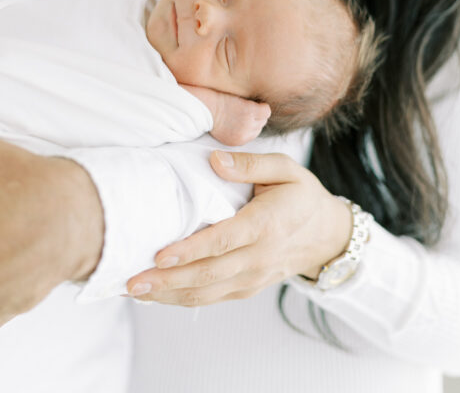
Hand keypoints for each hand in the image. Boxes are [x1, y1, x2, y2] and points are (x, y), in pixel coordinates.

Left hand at [126, 150, 351, 305]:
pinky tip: (157, 295)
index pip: (223, 242)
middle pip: (207, 275)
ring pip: (206, 293)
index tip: (160, 254)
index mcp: (265, 225)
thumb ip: (250, 163)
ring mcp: (252, 278)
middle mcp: (258, 258)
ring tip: (135, 291)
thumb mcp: (285, 168)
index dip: (191, 251)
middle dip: (167, 280)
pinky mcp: (247, 289)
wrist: (328, 235)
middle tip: (132, 280)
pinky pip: (212, 298)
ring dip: (169, 295)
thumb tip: (214, 161)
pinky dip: (183, 299)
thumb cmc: (302, 195)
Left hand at [180, 85, 270, 145]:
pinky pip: (265, 110)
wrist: (204, 105)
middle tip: (244, 109)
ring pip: (263, 118)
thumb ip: (235, 131)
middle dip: (254, 117)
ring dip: (257, 111)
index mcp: (236, 141)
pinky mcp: (251, 112)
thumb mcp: (222, 130)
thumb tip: (242, 125)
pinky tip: (254, 102)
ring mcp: (248, 124)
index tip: (244, 117)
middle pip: (259, 126)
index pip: (253, 134)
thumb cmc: (209, 112)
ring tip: (247, 106)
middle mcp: (244, 135)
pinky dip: (262, 105)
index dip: (250, 124)